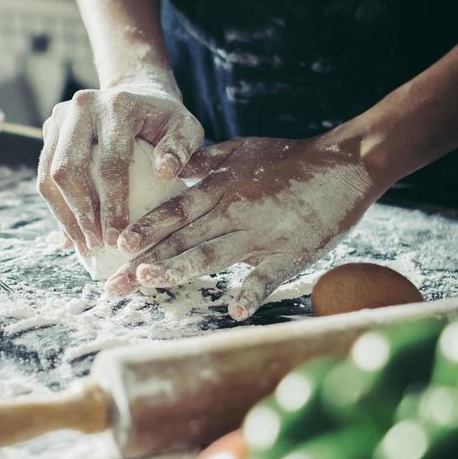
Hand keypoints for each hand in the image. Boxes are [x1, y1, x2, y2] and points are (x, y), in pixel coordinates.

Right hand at [37, 74, 204, 253]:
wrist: (139, 95)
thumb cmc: (165, 120)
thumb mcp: (186, 128)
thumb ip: (182, 148)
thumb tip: (166, 172)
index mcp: (117, 105)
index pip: (110, 162)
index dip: (111, 204)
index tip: (117, 237)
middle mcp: (82, 106)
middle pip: (68, 168)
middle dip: (81, 213)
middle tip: (97, 245)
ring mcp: (60, 116)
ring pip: (48, 175)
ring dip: (64, 215)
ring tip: (83, 245)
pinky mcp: (50, 130)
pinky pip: (44, 175)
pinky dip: (56, 207)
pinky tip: (72, 233)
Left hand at [107, 135, 381, 320]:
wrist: (344, 163)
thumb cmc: (290, 157)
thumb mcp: (240, 149)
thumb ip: (203, 160)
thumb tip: (169, 165)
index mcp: (220, 189)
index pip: (173, 211)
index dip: (145, 228)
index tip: (116, 244)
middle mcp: (233, 212)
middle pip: (182, 240)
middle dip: (145, 262)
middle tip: (113, 285)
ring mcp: (261, 234)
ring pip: (212, 255)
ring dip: (180, 269)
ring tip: (151, 281)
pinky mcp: (291, 252)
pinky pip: (268, 275)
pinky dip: (252, 291)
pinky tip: (235, 309)